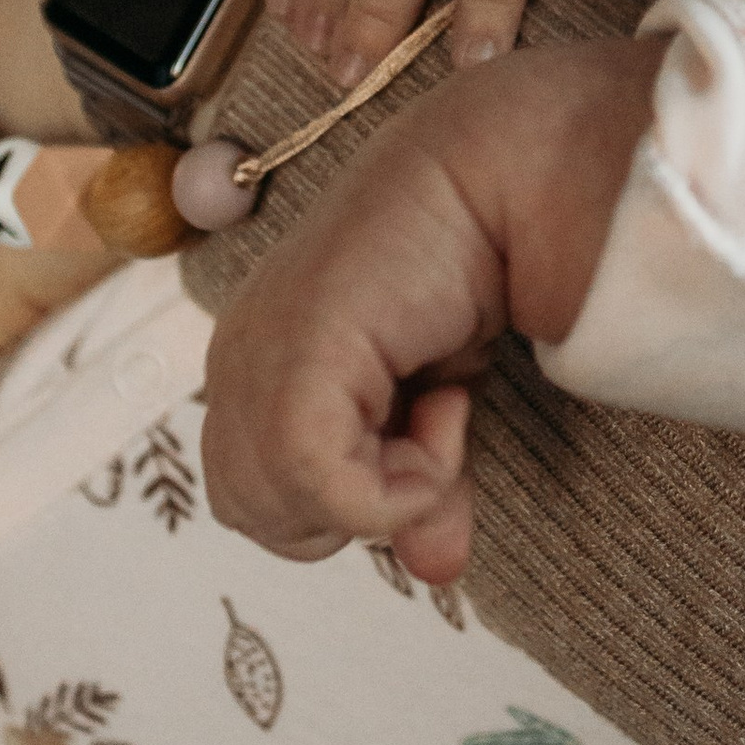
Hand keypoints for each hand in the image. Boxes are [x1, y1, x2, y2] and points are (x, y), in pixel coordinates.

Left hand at [203, 36, 658, 577]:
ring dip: (384, 485)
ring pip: (281, 508)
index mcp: (256, 356)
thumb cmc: (474, 264)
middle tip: (431, 424)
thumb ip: (422, 491)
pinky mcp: (297, 361)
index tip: (428, 426)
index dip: (346, 496)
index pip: (256, 493)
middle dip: (354, 501)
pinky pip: (326, 487)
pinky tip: (448, 405)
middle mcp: (239, 355)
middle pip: (257, 513)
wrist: (504, 173)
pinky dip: (402, 481)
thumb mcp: (441, 407)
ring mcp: (257, 355)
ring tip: (443, 401)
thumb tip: (436, 571)